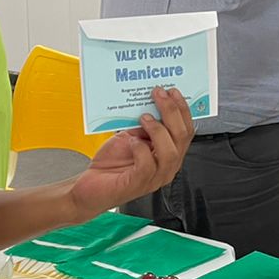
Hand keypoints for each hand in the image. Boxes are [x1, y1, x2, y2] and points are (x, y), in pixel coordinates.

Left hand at [69, 87, 193, 216]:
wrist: (91, 187)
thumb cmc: (112, 165)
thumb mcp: (131, 137)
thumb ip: (144, 126)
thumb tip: (150, 103)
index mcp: (169, 154)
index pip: (186, 130)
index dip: (182, 109)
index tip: (172, 91)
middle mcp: (166, 167)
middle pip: (182, 137)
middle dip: (172, 111)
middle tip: (159, 94)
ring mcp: (154, 177)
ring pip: (170, 153)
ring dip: (158, 130)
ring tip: (144, 117)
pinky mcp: (138, 183)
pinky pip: (147, 165)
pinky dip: (140, 149)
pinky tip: (131, 141)